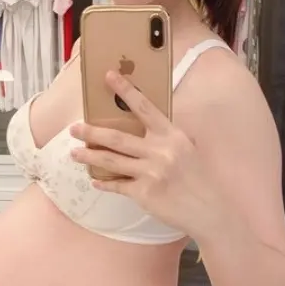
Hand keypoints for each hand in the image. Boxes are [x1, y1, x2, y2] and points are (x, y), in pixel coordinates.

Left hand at [69, 70, 212, 235]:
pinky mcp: (144, 194)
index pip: (145, 107)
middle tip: (73, 128)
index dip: (126, 91)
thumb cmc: (200, 177)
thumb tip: (144, 128)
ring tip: (73, 153)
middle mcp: (159, 151)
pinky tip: (94, 181)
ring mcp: (150, 173)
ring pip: (111, 161)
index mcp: (171, 135)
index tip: (109, 76)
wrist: (211, 209)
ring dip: (90, 156)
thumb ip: (166, 137)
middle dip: (92, 132)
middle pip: (117, 138)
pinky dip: (104, 183)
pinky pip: (118, 186)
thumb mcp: (188, 148)